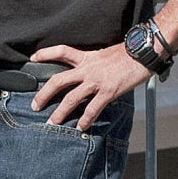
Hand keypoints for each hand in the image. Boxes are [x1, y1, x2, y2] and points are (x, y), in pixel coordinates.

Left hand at [30, 43, 148, 129]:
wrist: (144, 51)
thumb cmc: (128, 53)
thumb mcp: (104, 54)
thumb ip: (93, 62)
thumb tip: (87, 72)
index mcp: (86, 57)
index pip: (61, 51)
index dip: (46, 53)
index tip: (33, 58)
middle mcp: (88, 69)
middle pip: (58, 81)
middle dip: (44, 94)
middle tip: (34, 105)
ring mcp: (97, 81)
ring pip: (71, 98)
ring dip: (60, 112)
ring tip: (52, 123)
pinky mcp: (108, 91)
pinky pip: (93, 108)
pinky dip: (86, 119)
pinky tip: (81, 127)